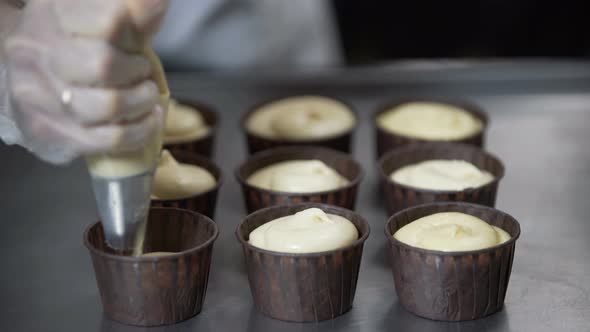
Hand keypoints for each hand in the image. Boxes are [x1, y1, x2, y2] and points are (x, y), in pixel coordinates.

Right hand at [2, 0, 168, 163]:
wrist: (25, 84)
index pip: (105, 19)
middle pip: (104, 65)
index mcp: (51, 16)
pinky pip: (110, 139)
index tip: (140, 36)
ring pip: (110, 105)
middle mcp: (37, 55)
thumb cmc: (73, 49)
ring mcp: (40, 98)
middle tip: (141, 71)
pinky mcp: (51, 135)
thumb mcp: (97, 20)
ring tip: (145, 95)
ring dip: (142, 102)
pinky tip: (147, 119)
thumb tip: (158, 3)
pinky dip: (141, 130)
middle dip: (137, 71)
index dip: (131, 30)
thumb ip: (131, 14)